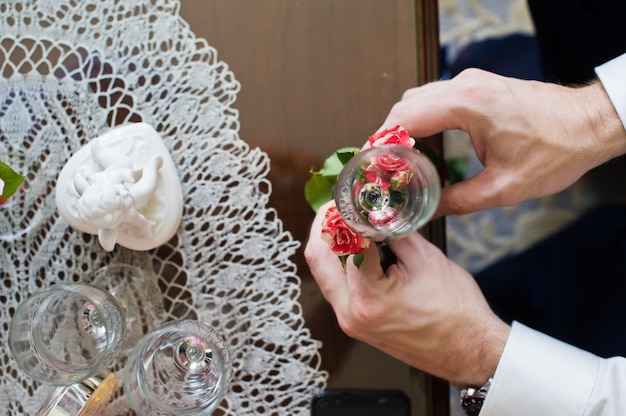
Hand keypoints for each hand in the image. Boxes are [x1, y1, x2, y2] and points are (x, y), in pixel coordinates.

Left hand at [305, 202, 509, 386]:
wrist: (468, 350)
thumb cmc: (456, 311)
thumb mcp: (425, 258)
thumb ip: (393, 231)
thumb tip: (375, 210)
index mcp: (367, 297)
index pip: (342, 242)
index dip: (345, 213)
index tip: (351, 197)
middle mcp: (349, 313)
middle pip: (318, 259)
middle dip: (324, 225)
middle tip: (338, 204)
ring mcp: (349, 321)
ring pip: (322, 273)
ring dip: (329, 244)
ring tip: (345, 220)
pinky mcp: (354, 323)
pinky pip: (335, 286)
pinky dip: (339, 263)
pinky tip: (352, 246)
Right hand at [381, 69, 625, 215]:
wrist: (591, 124)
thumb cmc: (557, 150)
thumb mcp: (505, 187)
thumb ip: (458, 201)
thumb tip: (427, 212)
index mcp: (468, 105)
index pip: (405, 117)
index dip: (381, 142)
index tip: (369, 165)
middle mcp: (466, 87)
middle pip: (405, 106)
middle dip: (388, 138)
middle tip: (383, 170)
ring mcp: (472, 84)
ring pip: (418, 101)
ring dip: (406, 130)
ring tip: (403, 163)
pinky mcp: (478, 89)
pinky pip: (437, 101)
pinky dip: (424, 123)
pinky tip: (429, 150)